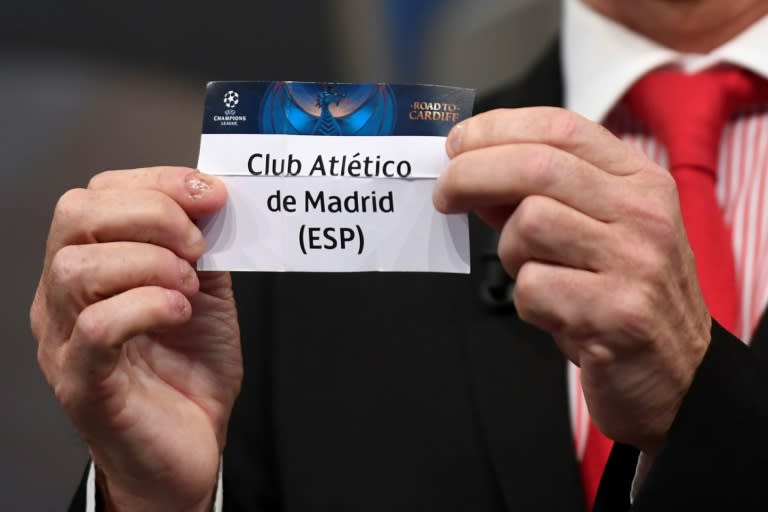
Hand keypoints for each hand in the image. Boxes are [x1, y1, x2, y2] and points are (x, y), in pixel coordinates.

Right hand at [30, 167, 239, 510]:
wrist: (191, 447)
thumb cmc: (190, 372)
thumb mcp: (205, 292)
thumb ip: (200, 247)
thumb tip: (210, 199)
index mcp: (94, 266)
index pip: (96, 195)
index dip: (157, 183)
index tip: (209, 194)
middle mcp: (66, 297)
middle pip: (75, 216)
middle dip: (151, 215)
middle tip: (196, 246)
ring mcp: (66, 339)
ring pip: (77, 267)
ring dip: (150, 264)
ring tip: (186, 287)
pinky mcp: (83, 382)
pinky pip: (98, 326)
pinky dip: (148, 306)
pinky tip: (177, 312)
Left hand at [434, 108, 710, 455]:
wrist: (675, 374)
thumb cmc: (621, 295)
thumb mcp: (595, 230)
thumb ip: (538, 196)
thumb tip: (472, 170)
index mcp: (639, 181)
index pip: (559, 128)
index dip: (497, 129)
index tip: (458, 144)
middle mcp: (643, 213)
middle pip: (536, 167)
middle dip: (471, 174)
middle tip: (444, 194)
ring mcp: (636, 262)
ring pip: (529, 224)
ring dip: (510, 253)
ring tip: (537, 276)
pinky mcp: (617, 313)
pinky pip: (531, 286)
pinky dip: (527, 301)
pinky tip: (554, 313)